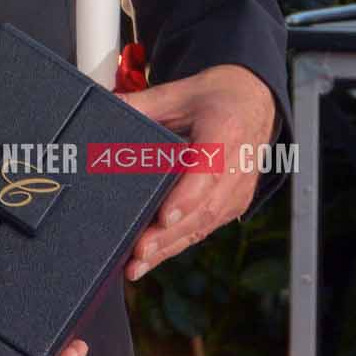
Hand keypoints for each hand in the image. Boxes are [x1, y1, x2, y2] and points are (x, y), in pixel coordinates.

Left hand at [121, 64, 277, 279]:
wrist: (254, 102)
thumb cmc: (214, 97)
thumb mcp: (178, 92)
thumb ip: (141, 104)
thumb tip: (101, 108)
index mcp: (226, 131)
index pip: (208, 169)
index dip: (187, 197)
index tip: (165, 217)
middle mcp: (237, 166)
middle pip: (204, 207)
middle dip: (170, 234)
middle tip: (138, 251)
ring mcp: (238, 190)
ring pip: (204, 225)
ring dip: (170, 247)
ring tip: (137, 264)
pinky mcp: (233, 205)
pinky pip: (205, 228)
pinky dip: (177, 245)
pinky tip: (150, 260)